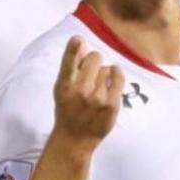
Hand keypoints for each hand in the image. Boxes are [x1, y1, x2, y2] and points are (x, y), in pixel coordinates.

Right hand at [51, 36, 124, 153]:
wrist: (75, 139)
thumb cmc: (67, 110)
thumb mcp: (62, 89)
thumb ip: (70, 68)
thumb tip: (81, 43)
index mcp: (64, 86)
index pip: (68, 63)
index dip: (73, 49)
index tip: (78, 40)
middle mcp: (80, 91)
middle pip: (94, 58)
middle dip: (93, 61)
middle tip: (90, 73)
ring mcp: (98, 98)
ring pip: (107, 68)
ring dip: (103, 73)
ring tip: (97, 86)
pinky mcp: (112, 104)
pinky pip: (118, 77)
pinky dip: (116, 75)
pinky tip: (111, 80)